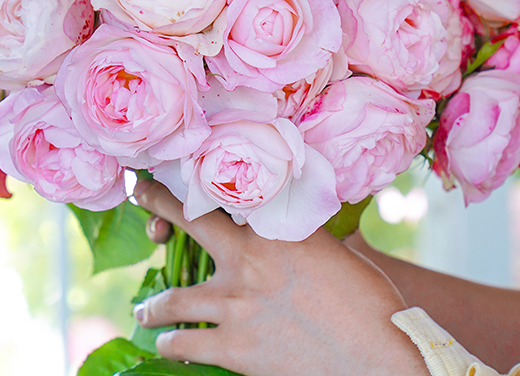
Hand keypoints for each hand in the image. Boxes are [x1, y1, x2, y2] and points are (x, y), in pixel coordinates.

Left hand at [133, 180, 428, 375]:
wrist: (378, 356)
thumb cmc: (367, 299)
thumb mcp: (331, 252)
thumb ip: (296, 236)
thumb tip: (282, 223)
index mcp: (273, 228)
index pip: (224, 190)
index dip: (198, 175)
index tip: (180, 162)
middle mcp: (246, 259)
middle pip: (189, 222)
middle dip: (160, 207)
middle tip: (140, 195)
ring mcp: (236, 305)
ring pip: (174, 298)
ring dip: (154, 305)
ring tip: (144, 310)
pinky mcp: (234, 349)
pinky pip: (185, 344)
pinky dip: (170, 344)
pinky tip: (164, 345)